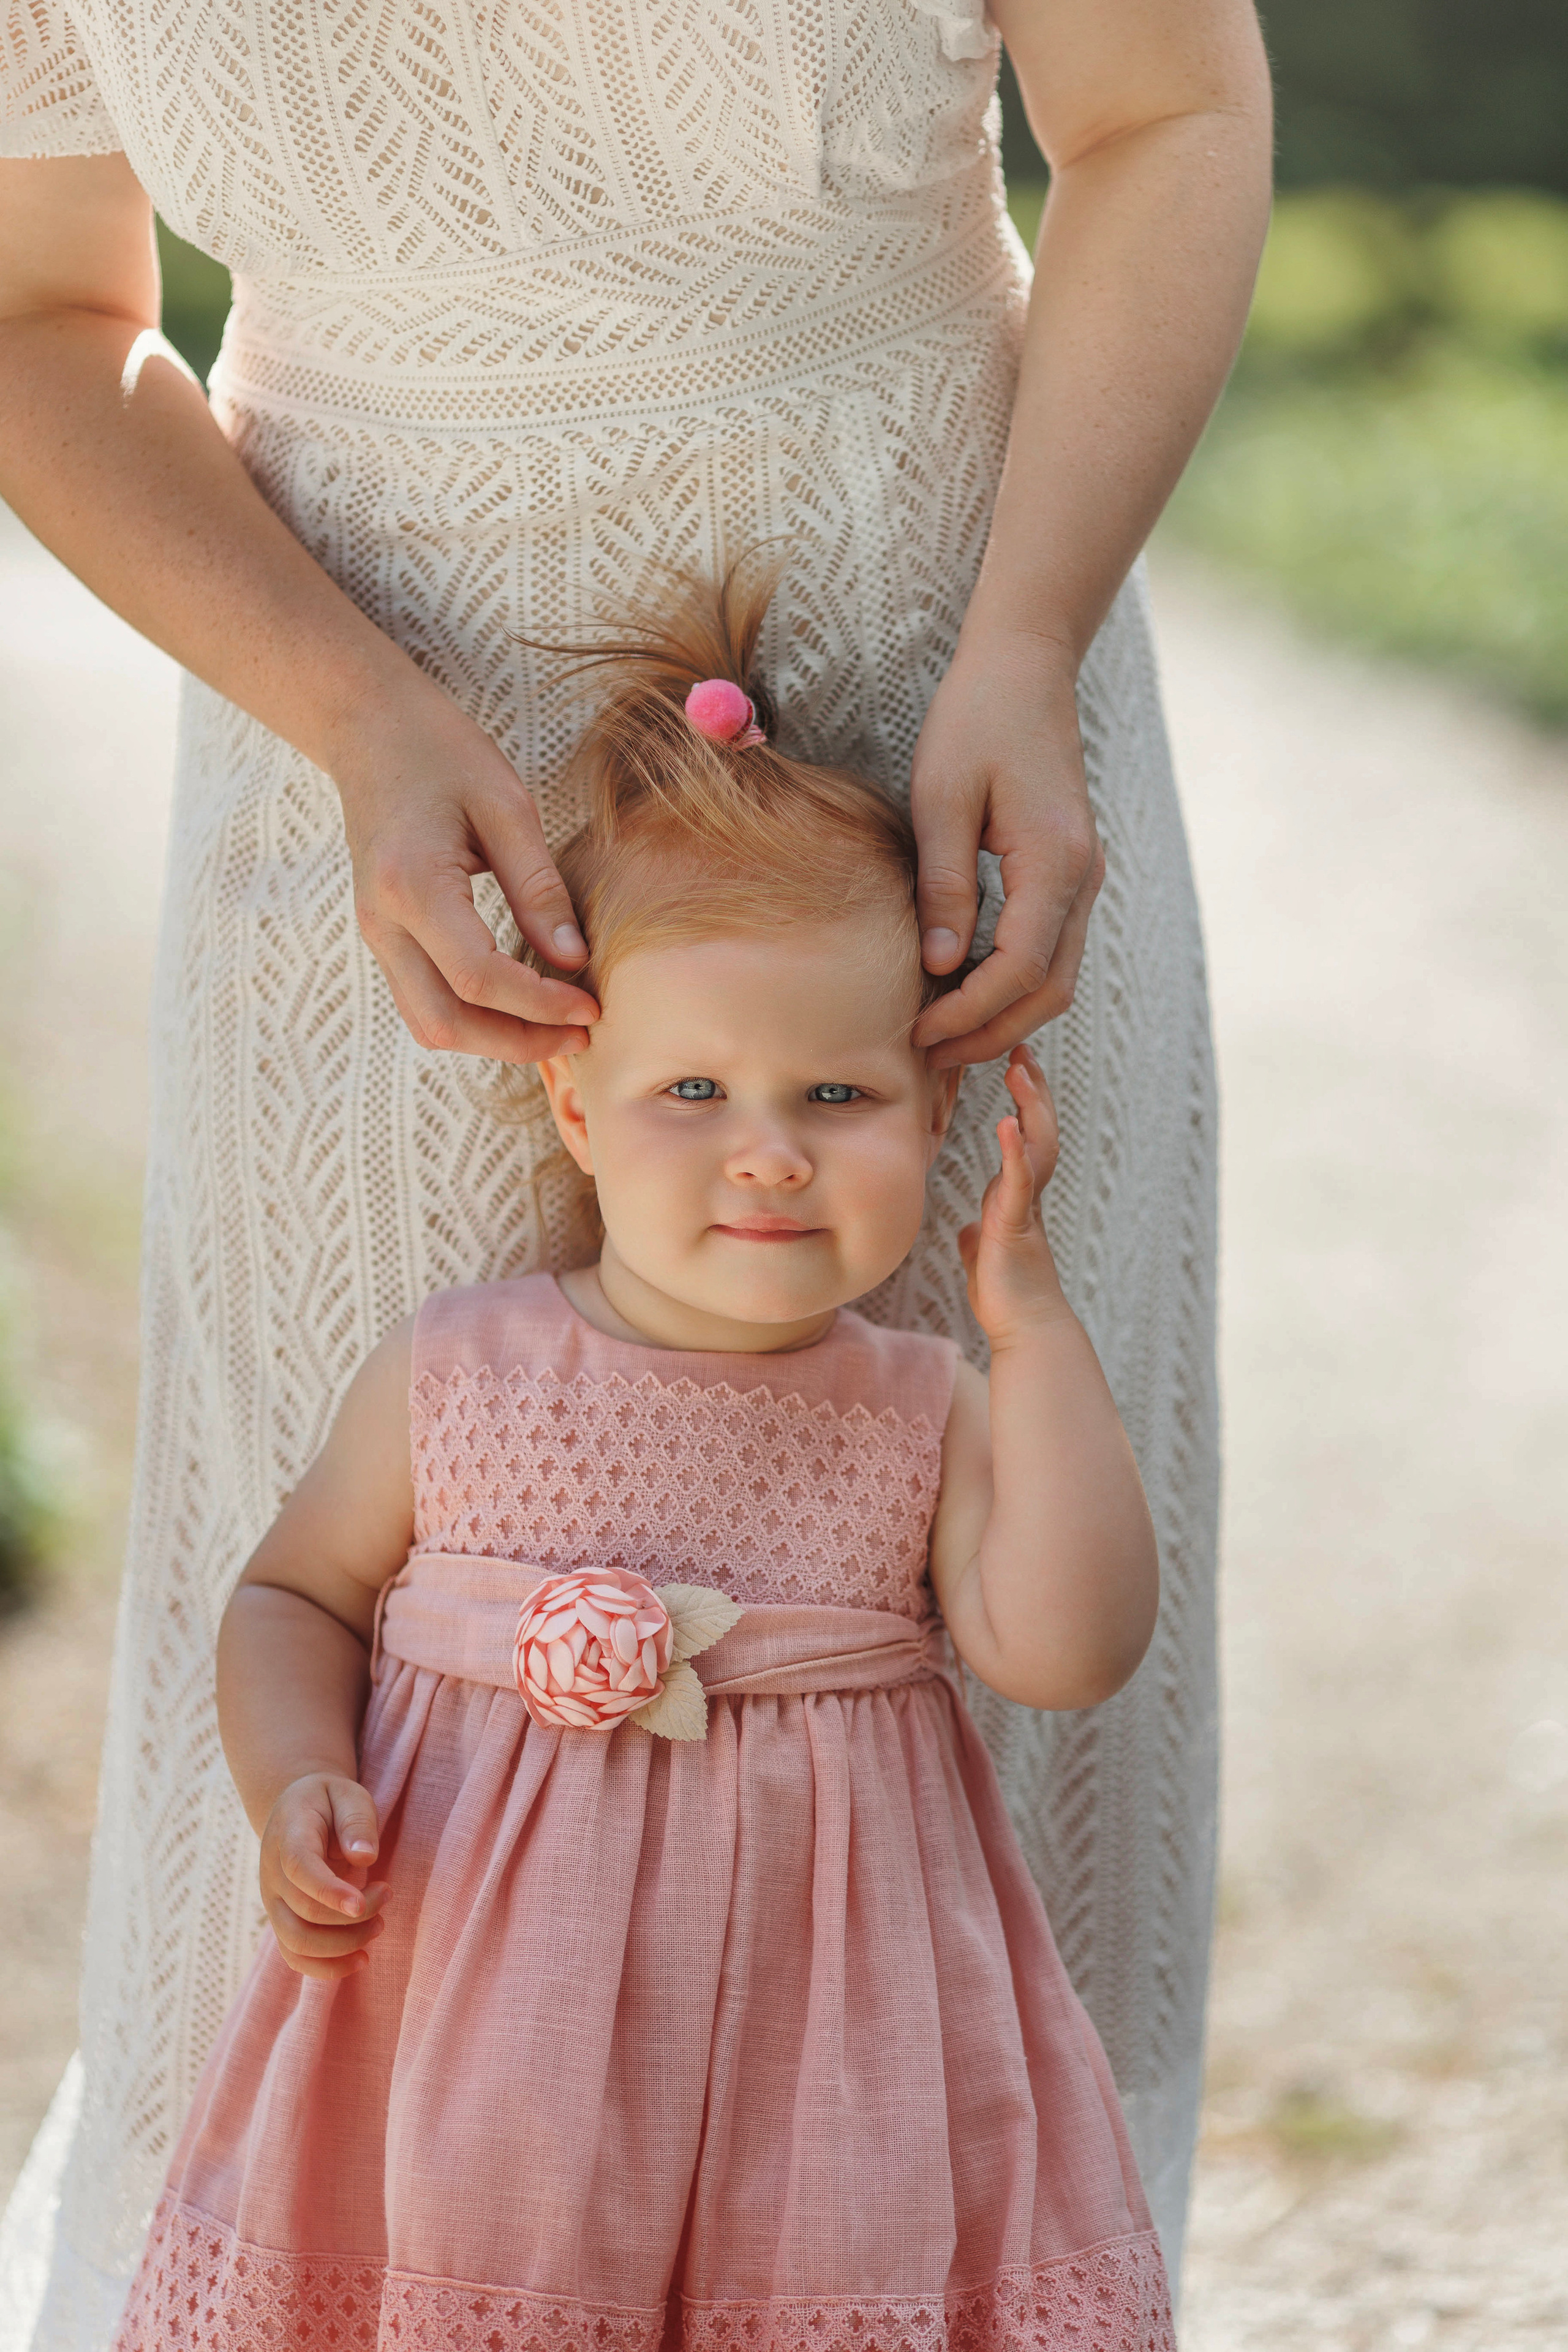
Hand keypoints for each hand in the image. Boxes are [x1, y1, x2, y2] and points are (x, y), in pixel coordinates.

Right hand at [259, 1772, 389, 1980]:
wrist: (295, 1812)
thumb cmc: (330, 1802)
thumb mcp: (348, 1794)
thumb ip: (356, 1821)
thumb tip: (365, 1858)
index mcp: (288, 1836)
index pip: (300, 1869)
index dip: (329, 1891)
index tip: (362, 1903)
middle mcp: (272, 1874)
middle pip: (304, 1913)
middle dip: (352, 1916)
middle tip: (387, 1894)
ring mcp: (274, 1902)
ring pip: (297, 1942)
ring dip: (343, 1944)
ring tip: (379, 1926)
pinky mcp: (282, 1921)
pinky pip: (295, 1957)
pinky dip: (325, 1968)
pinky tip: (360, 1960)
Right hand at [335, 677, 600, 1064]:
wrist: (369, 728)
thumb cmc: (441, 752)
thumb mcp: (506, 806)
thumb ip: (539, 887)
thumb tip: (575, 961)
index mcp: (411, 885)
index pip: (478, 979)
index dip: (540, 1006)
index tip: (593, 1006)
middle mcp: (382, 921)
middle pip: (445, 1022)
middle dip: (518, 1042)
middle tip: (582, 1034)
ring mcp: (375, 933)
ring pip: (429, 1024)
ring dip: (494, 1040)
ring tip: (558, 1028)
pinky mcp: (384, 936)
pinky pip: (423, 1001)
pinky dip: (473, 1018)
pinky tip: (522, 1005)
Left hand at [909, 629, 1103, 1068]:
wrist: (1024, 669)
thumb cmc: (975, 721)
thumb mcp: (942, 797)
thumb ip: (945, 884)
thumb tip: (939, 966)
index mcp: (1054, 860)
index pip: (1019, 968)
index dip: (970, 1011)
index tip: (919, 1031)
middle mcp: (1082, 879)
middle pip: (1048, 990)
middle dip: (990, 1033)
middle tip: (929, 1055)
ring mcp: (1083, 879)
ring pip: (1056, 977)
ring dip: (1004, 1015)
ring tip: (943, 1034)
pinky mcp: (1070, 874)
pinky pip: (1051, 950)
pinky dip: (1013, 984)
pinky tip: (965, 990)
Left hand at [957, 1048, 1069, 1344]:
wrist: (1025, 1330)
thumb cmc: (1006, 1297)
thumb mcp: (984, 1257)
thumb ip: (978, 1238)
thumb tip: (969, 1232)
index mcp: (1014, 1197)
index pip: (1024, 1137)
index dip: (1023, 1102)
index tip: (1017, 1066)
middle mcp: (1025, 1195)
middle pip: (1037, 1129)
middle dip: (1032, 1089)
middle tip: (1022, 1049)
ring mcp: (1024, 1207)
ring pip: (1037, 1144)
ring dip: (1030, 1105)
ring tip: (1021, 1068)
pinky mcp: (1016, 1224)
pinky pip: (1018, 1180)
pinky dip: (1015, 1150)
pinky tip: (1008, 1121)